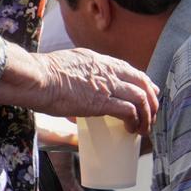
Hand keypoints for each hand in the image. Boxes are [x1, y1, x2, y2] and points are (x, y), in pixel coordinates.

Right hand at [0, 47, 158, 134]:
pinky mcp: (103, 101)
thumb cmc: (42, 77)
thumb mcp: (65, 69)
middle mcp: (108, 70)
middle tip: (153, 113)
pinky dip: (135, 120)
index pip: (129, 69)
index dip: (143, 82)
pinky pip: (130, 110)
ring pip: (141, 97)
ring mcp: (107, 85)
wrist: (37, 78)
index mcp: (98, 61)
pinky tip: (133, 129)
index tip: (149, 91)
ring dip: (147, 114)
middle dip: (152, 99)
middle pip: (141, 82)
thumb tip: (74, 106)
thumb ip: (75, 82)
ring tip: (145, 127)